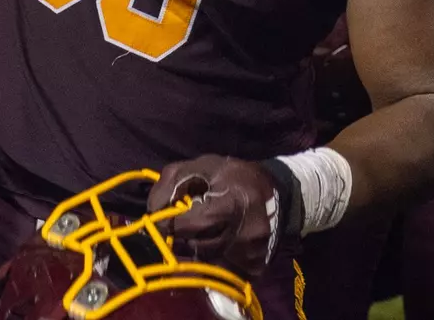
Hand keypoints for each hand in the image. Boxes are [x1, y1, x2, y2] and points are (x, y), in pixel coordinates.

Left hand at [148, 156, 281, 278]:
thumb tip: (153, 207)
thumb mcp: (207, 164)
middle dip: (182, 235)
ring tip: (200, 228)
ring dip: (195, 245)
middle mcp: (244, 233)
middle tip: (180, 224)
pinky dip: (211, 256)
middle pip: (195, 245)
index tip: (163, 217)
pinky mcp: (253, 266)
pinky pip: (220, 268)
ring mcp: (249, 254)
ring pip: (205, 258)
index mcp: (232, 203)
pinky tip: (215, 240)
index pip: (188, 224)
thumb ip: (175, 179)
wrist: (280, 193)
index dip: (170, 222)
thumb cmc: (238, 176)